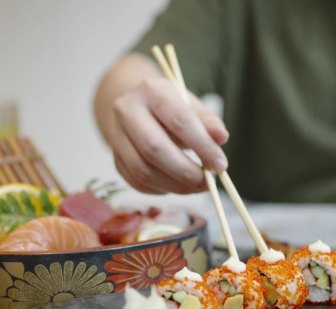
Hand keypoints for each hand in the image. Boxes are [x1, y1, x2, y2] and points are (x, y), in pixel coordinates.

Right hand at [110, 77, 228, 193]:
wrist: (139, 107)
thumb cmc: (172, 107)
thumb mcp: (192, 106)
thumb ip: (208, 121)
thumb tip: (221, 138)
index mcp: (152, 91)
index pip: (179, 120)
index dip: (202, 146)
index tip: (220, 165)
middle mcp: (127, 111)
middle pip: (155, 149)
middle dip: (186, 172)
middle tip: (207, 183)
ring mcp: (117, 137)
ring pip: (143, 171)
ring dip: (175, 186)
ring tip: (197, 187)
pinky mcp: (115, 159)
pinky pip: (138, 182)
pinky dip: (161, 189)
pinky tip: (178, 186)